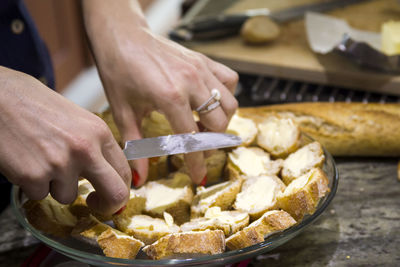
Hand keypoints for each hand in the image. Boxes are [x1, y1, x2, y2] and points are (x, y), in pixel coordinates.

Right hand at [0, 67, 130, 214]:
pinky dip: (32, 184)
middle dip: (107, 206)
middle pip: (115, 193)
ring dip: (54, 186)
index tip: (112, 196)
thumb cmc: (33, 102)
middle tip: (95, 205)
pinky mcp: (34, 176)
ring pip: (67, 196)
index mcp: (99, 132)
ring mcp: (60, 164)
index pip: (124, 171)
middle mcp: (85, 149)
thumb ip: (93, 144)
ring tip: (40, 159)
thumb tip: (104, 171)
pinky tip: (26, 161)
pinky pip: (40, 194)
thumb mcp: (76, 118)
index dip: (120, 189)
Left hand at [83, 0, 238, 184]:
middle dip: (211, 143)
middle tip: (196, 148)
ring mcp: (201, 69)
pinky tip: (210, 101)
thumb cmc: (118, 70)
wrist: (121, 35)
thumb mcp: (123, 112)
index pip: (192, 139)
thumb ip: (135, 147)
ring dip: (221, 121)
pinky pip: (230, 80)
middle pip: (219, 124)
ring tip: (203, 126)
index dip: (197, 163)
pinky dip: (226, 95)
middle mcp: (191, 82)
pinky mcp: (204, 60)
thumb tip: (139, 179)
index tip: (199, 177)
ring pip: (231, 104)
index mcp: (170, 97)